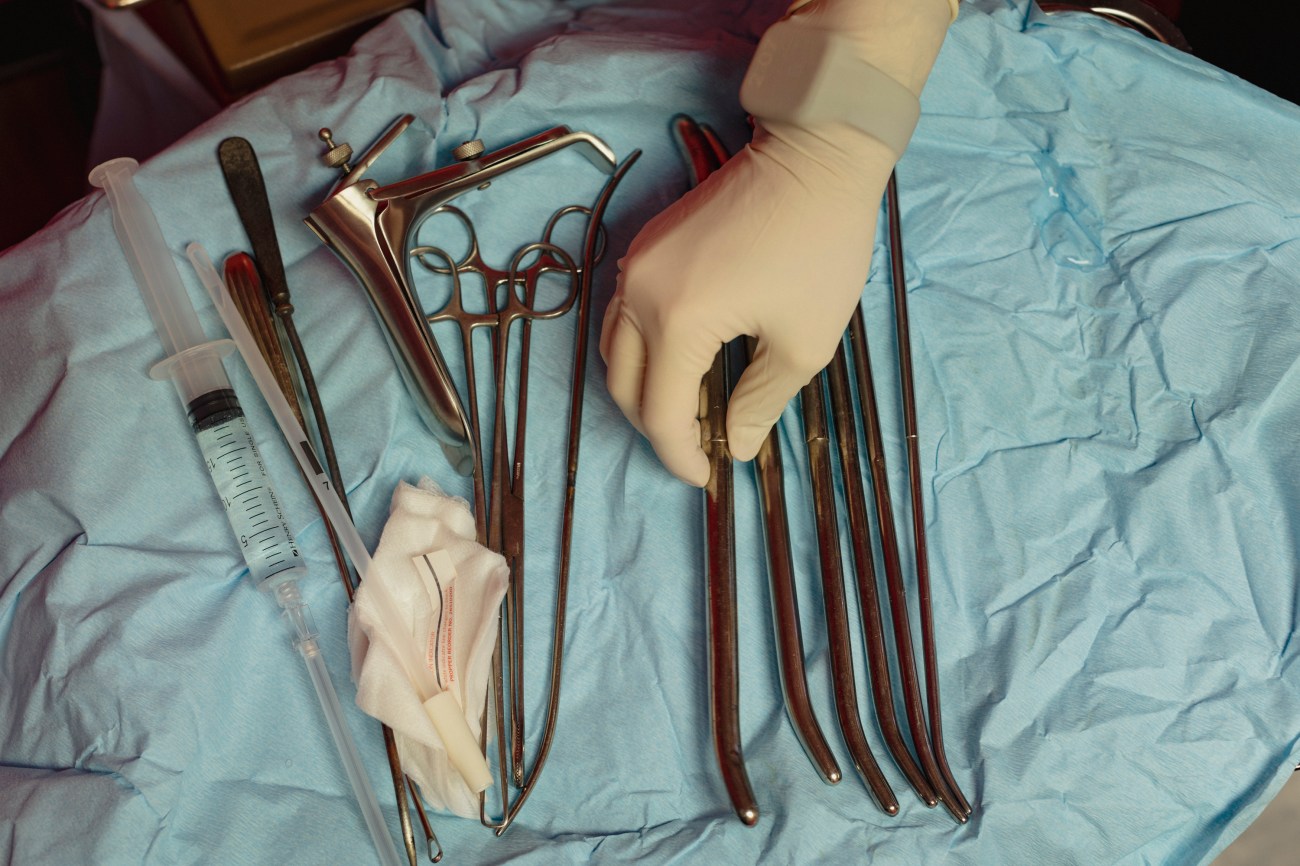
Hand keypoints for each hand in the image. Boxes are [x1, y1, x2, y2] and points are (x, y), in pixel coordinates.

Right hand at [599, 122, 895, 485]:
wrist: (815, 155)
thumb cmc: (819, 248)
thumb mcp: (804, 342)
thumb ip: (761, 403)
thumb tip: (734, 446)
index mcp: (677, 322)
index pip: (662, 415)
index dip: (682, 457)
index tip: (710, 477)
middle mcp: (639, 294)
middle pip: (625, 387)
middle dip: (658, 428)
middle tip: (700, 446)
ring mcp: (635, 265)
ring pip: (616, 351)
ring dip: (645, 390)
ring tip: (691, 409)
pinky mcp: (644, 247)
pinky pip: (624, 315)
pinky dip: (644, 351)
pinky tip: (683, 363)